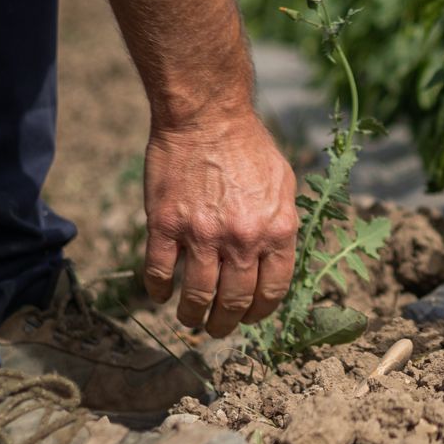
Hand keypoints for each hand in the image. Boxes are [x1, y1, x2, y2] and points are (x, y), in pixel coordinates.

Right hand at [143, 111, 298, 335]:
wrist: (206, 114)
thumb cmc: (247, 144)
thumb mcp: (284, 182)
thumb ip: (283, 222)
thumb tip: (279, 256)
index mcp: (277, 231)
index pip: (272, 290)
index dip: (259, 311)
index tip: (249, 316)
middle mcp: (243, 239)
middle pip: (235, 301)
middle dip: (227, 323)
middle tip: (218, 328)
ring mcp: (203, 235)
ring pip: (198, 296)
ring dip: (193, 316)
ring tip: (190, 320)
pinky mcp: (167, 226)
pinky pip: (160, 272)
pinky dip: (159, 291)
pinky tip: (160, 295)